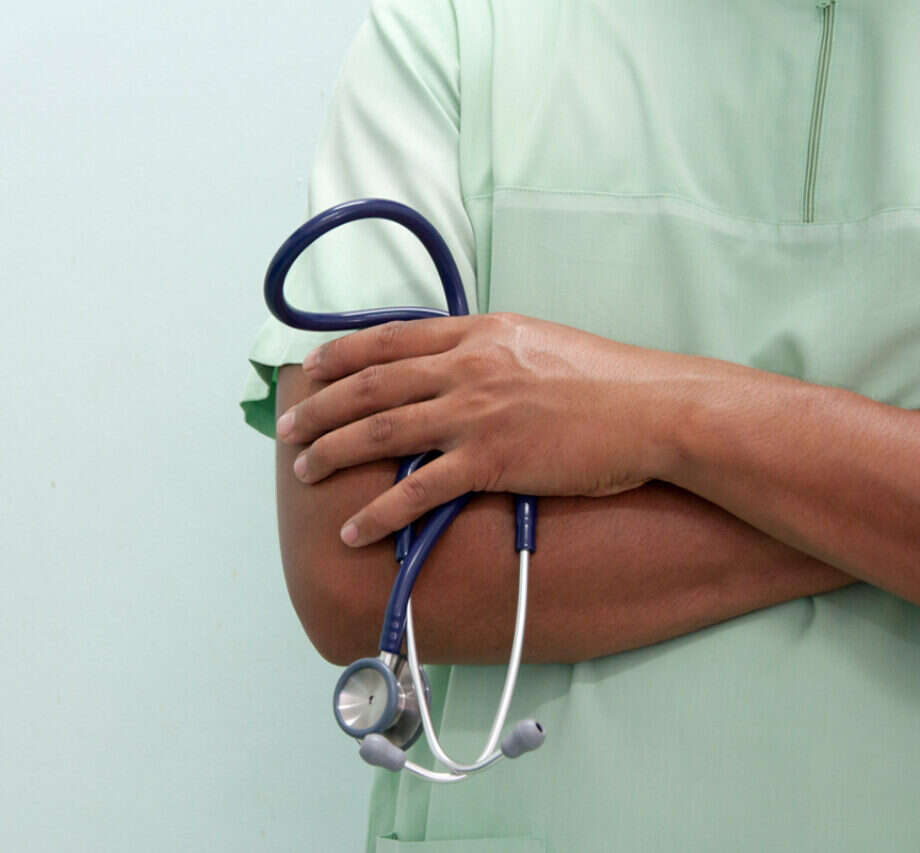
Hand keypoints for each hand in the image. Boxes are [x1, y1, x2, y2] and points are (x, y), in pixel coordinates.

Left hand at [275, 313, 689, 545]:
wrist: (653, 409)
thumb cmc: (605, 379)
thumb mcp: (537, 342)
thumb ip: (488, 349)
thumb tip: (454, 361)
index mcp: (477, 333)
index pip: (390, 339)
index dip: (341, 355)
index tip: (310, 369)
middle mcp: (466, 367)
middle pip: (371, 384)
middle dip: (320, 408)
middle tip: (287, 429)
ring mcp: (475, 414)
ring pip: (381, 430)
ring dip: (333, 452)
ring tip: (303, 471)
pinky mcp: (491, 461)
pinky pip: (418, 490)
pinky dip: (379, 512)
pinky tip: (352, 529)